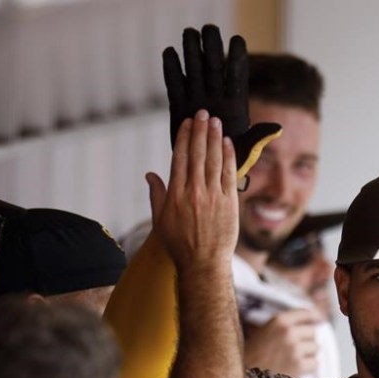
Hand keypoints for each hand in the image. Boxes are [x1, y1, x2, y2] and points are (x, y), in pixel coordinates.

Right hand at [148, 110, 238, 268]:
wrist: (203, 264)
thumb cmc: (180, 245)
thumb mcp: (160, 220)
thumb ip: (156, 194)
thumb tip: (150, 175)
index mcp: (175, 194)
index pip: (180, 158)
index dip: (184, 137)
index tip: (187, 122)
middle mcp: (194, 192)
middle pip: (197, 154)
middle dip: (200, 131)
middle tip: (203, 113)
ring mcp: (213, 196)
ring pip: (214, 160)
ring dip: (215, 138)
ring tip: (216, 122)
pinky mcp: (229, 203)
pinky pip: (229, 174)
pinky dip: (228, 157)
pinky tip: (228, 143)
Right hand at [163, 24, 280, 179]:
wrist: (209, 174)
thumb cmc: (232, 163)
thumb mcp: (248, 150)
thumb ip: (259, 138)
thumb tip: (277, 128)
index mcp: (234, 106)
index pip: (236, 78)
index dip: (236, 60)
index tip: (237, 41)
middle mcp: (216, 98)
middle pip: (214, 68)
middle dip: (212, 48)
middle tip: (208, 29)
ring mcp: (197, 100)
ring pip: (194, 72)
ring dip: (192, 52)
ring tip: (189, 33)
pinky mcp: (180, 107)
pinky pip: (175, 86)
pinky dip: (172, 71)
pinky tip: (169, 53)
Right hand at [244, 308, 320, 377]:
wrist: (245, 377)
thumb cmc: (253, 355)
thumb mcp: (265, 332)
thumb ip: (286, 325)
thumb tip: (316, 318)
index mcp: (279, 321)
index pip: (306, 313)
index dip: (314, 317)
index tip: (319, 320)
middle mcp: (288, 332)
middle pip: (312, 332)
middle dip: (306, 341)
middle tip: (294, 349)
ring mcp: (294, 348)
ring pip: (315, 348)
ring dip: (308, 354)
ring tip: (292, 360)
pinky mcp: (298, 365)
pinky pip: (315, 363)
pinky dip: (308, 367)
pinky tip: (295, 369)